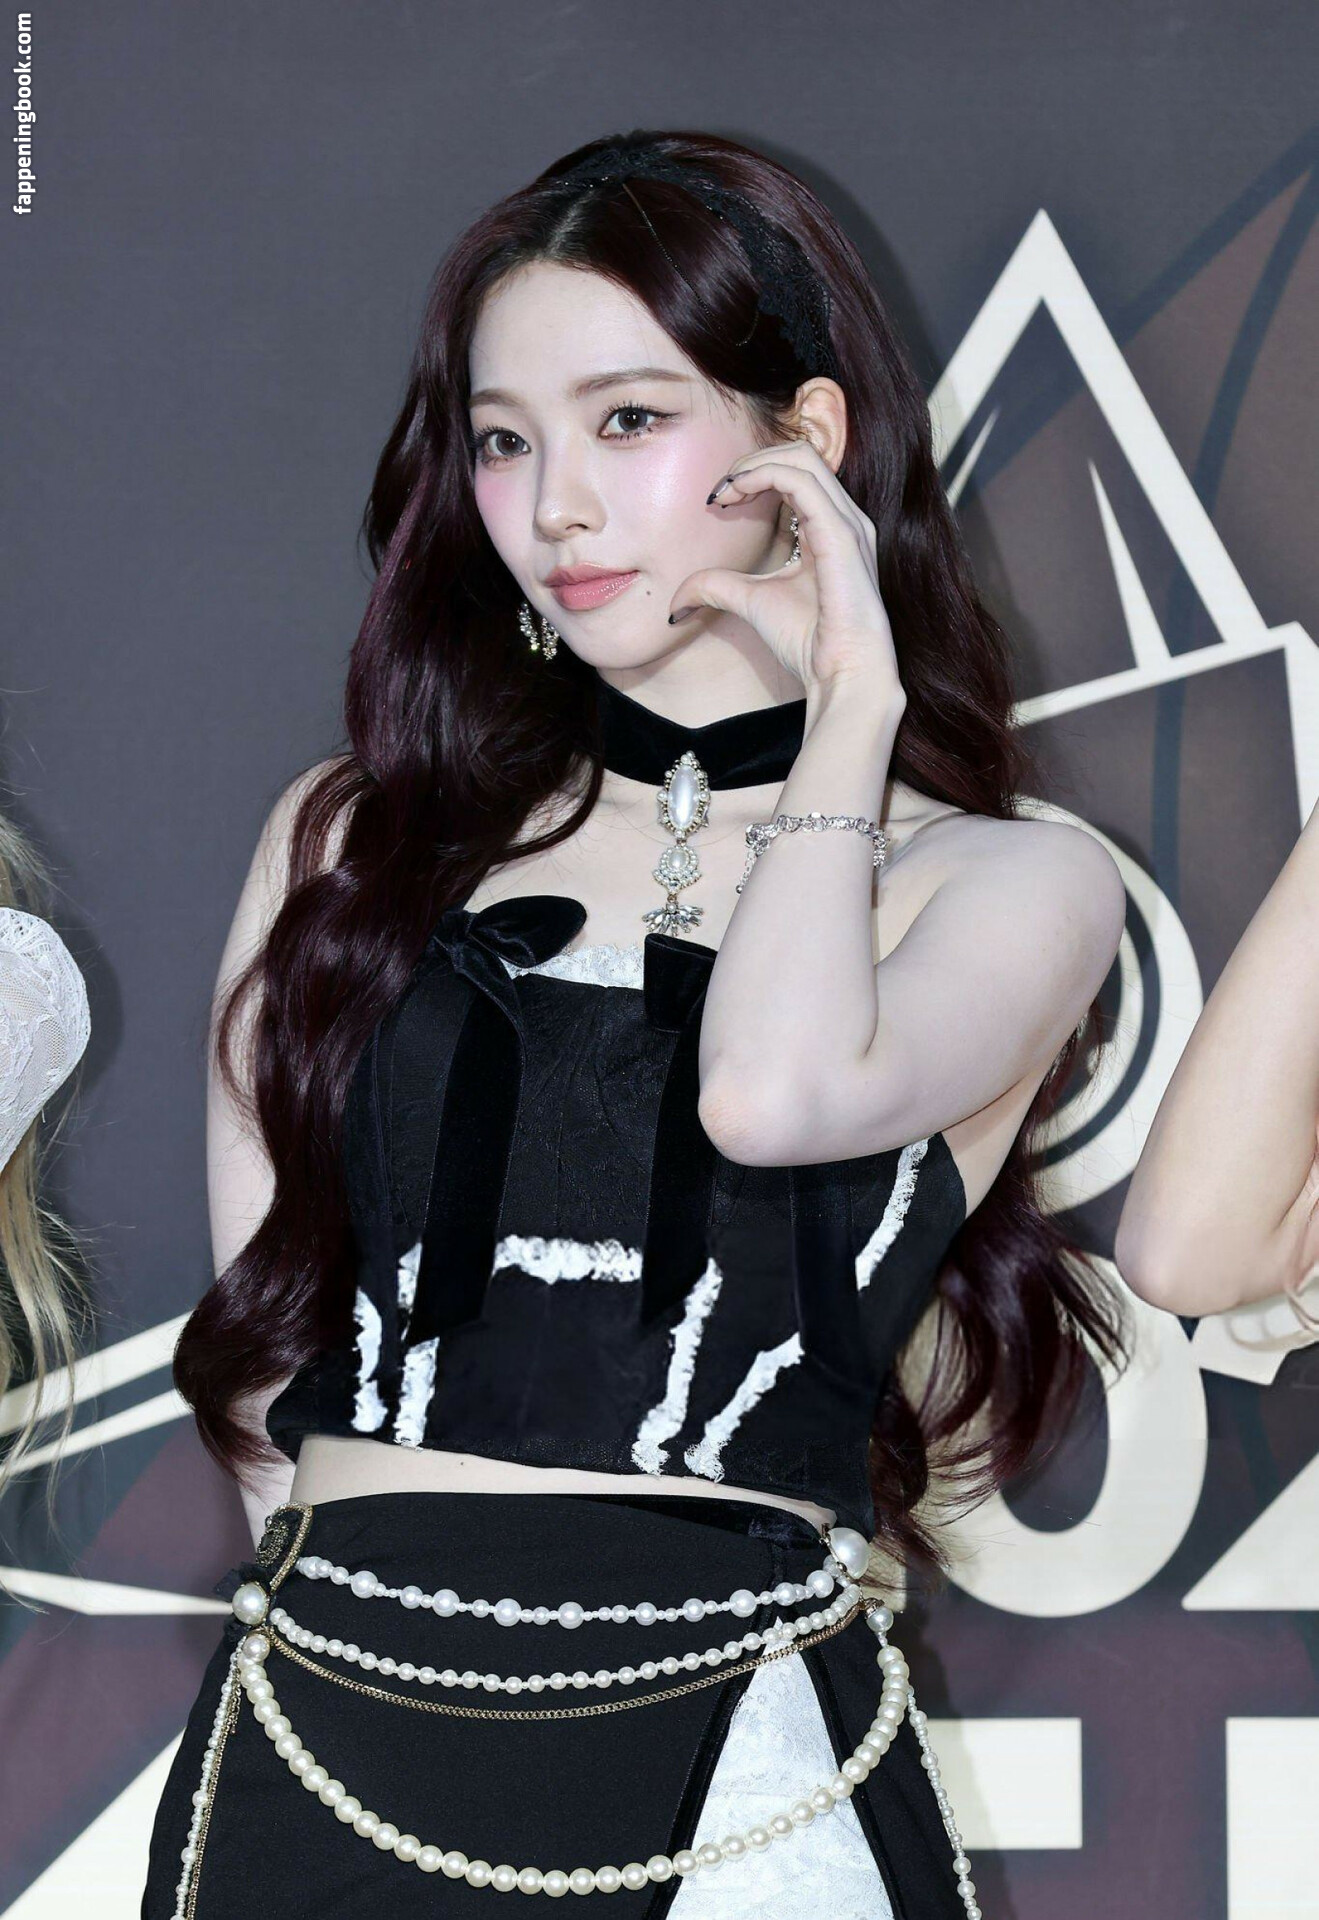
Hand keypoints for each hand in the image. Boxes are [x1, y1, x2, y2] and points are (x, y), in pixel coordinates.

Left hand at [667, 437, 903, 698]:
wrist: (842, 675)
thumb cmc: (809, 641)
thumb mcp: (751, 602)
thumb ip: (717, 587)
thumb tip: (677, 599)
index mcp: (829, 527)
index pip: (794, 472)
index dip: (751, 475)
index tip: (715, 502)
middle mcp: (844, 517)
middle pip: (799, 453)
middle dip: (752, 461)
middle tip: (718, 491)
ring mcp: (847, 522)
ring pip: (802, 457)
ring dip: (754, 464)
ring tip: (723, 492)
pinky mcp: (842, 534)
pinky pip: (801, 480)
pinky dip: (762, 475)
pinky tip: (734, 495)